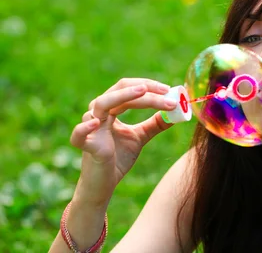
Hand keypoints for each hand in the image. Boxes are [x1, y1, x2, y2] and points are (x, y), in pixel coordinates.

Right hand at [69, 78, 177, 206]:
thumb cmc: (118, 158)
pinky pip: (79, 134)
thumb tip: (175, 113)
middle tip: (166, 91)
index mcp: (111, 109)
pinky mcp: (86, 146)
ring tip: (143, 91)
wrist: (104, 184)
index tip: (169, 90)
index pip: (129, 87)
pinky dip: (85, 127)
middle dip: (144, 88)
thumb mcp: (140, 137)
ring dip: (125, 96)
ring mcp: (91, 128)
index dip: (149, 86)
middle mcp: (98, 113)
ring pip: (103, 103)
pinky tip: (96, 123)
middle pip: (119, 90)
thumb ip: (154, 124)